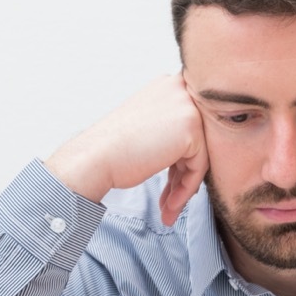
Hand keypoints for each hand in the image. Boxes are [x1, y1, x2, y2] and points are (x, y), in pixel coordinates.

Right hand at [44, 75, 208, 225]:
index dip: (180, 159)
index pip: (188, 127)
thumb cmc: (114, 148)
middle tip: (170, 201)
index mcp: (169, 86)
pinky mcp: (192, 129)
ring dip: (183, 187)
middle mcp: (180, 89)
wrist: (96, 157)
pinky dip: (186, 189)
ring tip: (168, 209)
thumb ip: (171, 130)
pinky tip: (170, 206)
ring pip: (199, 156)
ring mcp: (188, 107)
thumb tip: (192, 152)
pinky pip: (199, 166)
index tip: (171, 183)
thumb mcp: (147, 126)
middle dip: (183, 175)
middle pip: (196, 141)